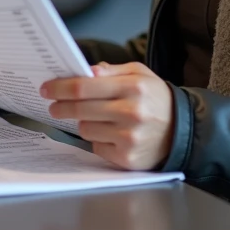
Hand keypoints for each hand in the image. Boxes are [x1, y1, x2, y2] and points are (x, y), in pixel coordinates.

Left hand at [41, 62, 173, 170]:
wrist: (182, 131)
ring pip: (86, 128)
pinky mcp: (126, 158)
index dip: (61, 87)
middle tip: (53, 105)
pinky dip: (98, 140)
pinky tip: (111, 134)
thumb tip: (86, 71)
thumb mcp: (140, 74)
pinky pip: (96, 147)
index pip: (85, 87)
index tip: (47, 88)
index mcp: (133, 87)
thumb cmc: (156, 99)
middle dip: (61, 106)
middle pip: (80, 109)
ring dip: (84, 122)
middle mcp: (131, 112)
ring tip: (96, 118)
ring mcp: (128, 137)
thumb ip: (112, 71)